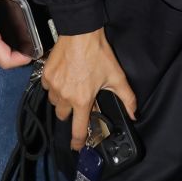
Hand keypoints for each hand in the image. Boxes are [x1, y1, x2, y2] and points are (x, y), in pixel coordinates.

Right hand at [41, 28, 136, 150]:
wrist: (81, 32)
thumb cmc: (98, 54)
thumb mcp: (116, 76)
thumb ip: (127, 98)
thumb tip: (135, 114)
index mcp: (82, 100)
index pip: (77, 129)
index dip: (78, 142)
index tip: (77, 147)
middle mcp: (65, 96)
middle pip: (63, 116)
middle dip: (70, 113)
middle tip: (78, 102)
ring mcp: (53, 85)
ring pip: (55, 102)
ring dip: (62, 100)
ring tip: (72, 88)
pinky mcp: (46, 74)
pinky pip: (47, 88)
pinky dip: (54, 87)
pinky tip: (63, 78)